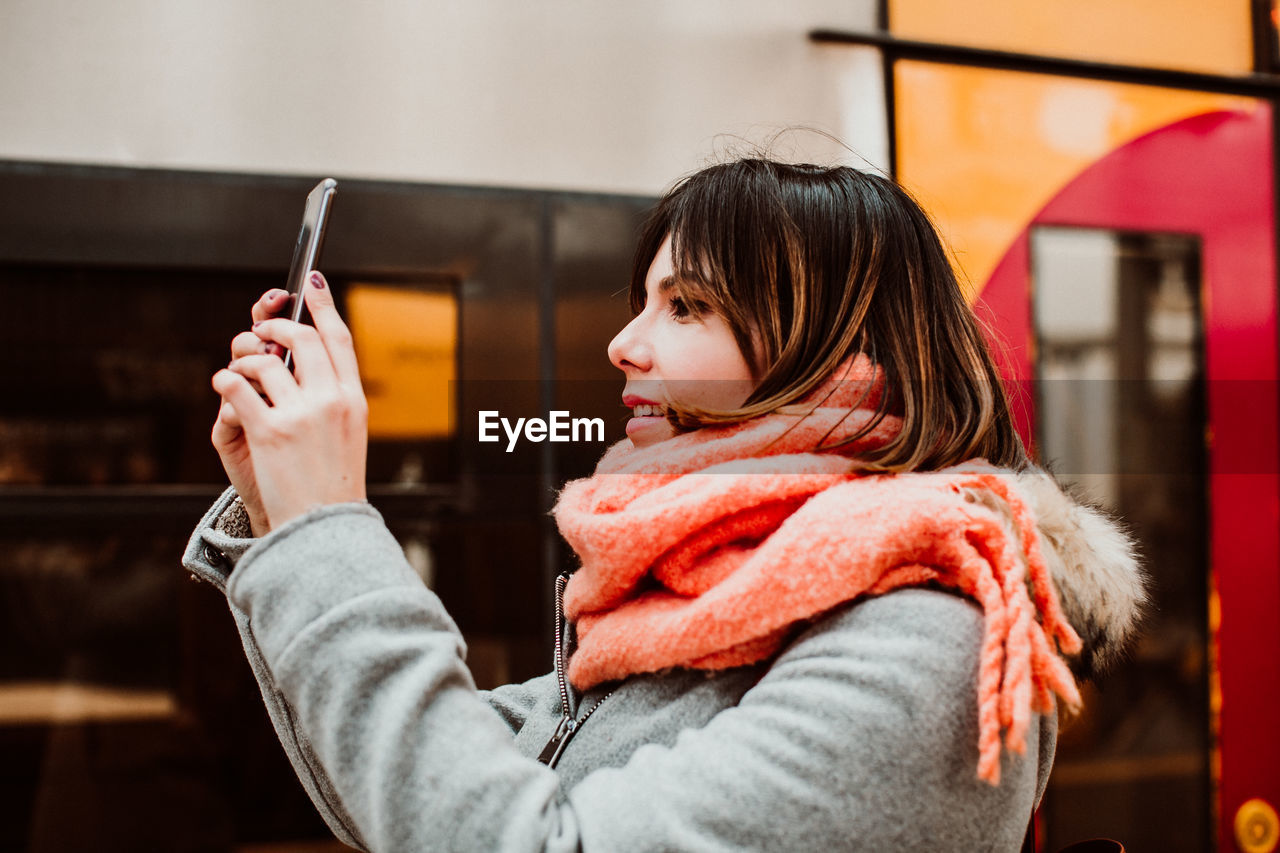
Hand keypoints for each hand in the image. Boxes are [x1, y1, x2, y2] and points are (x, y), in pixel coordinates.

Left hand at [211, 272, 368, 531]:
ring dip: (244, 361)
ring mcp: (300, 415)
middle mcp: (331, 401)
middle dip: (274, 326)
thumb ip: (332, 397)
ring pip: (263, 360)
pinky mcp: (268, 431)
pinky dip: (224, 382)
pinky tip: (224, 388)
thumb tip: (301, 359)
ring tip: (239, 375)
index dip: (323, 304)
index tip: (311, 281)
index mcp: (353, 400)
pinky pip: (235, 387)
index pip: (339, 339)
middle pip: (300, 339)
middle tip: (261, 330)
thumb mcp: (347, 435)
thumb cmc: (331, 485)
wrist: (323, 528)